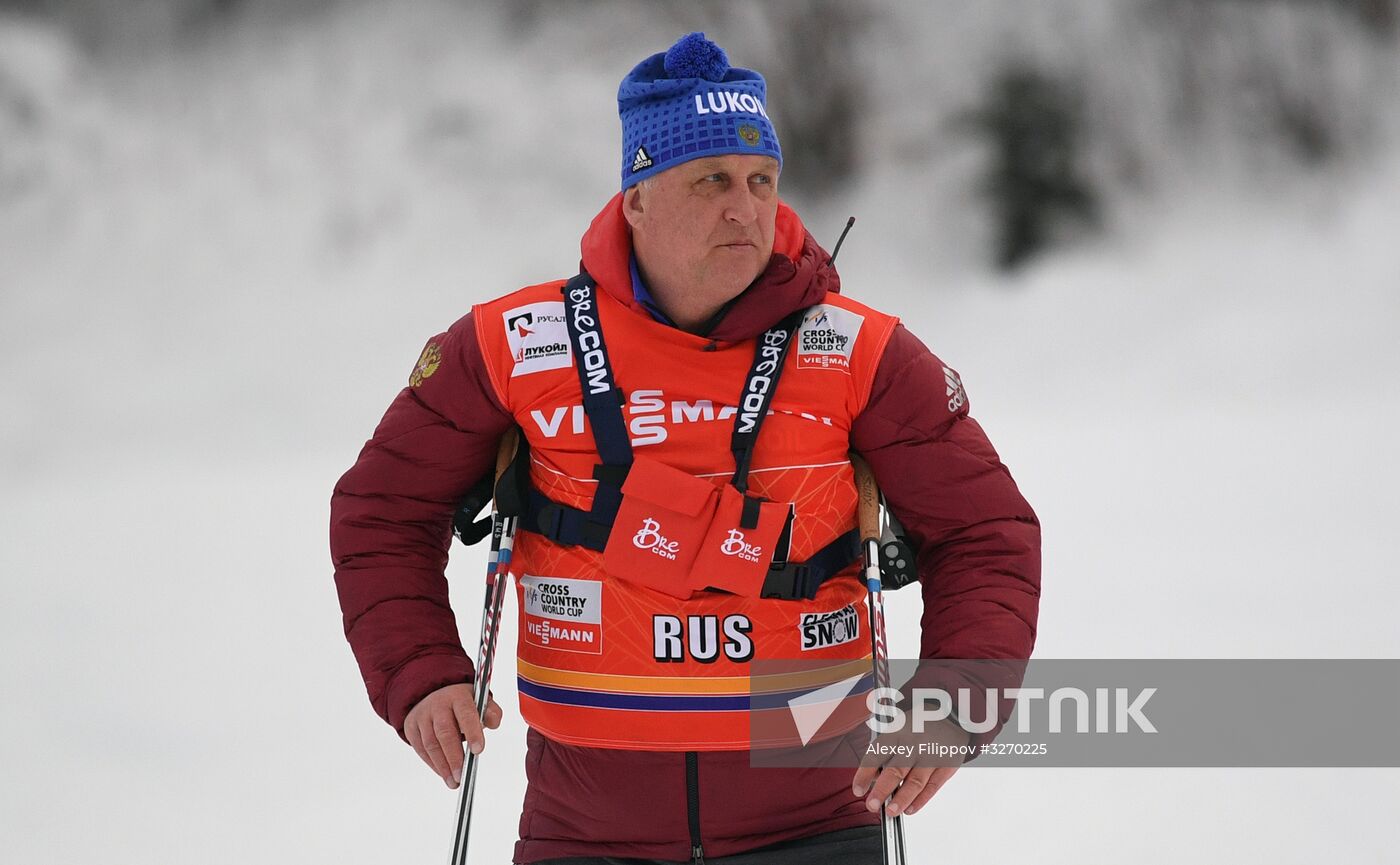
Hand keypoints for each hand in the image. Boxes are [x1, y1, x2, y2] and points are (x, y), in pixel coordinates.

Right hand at [403, 683, 502, 788]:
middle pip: (445, 732)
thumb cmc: (461, 703)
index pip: (466, 713)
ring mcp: (422, 716)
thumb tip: (493, 723)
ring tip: (454, 781)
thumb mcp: (480, 701)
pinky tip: (444, 774)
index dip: (472, 732)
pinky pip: (421, 749)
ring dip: (442, 766)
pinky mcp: (412, 727)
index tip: (478, 750)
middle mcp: (438, 704)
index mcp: (458, 696)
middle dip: (454, 756)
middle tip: (462, 775)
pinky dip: (433, 764)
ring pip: (431, 743)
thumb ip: (491, 712)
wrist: (434, 694)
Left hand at [851, 719, 968, 816]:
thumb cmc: (918, 724)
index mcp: (897, 732)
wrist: (952, 714)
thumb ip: (884, 752)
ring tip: (891, 812)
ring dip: (902, 800)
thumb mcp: (897, 728)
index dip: (864, 774)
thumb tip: (871, 778)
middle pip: (896, 770)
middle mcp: (914, 744)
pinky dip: (921, 800)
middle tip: (872, 805)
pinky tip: (910, 809)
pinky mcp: (947, 765)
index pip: (877, 754)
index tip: (857, 790)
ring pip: (915, 782)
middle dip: (881, 791)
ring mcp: (932, 755)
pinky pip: (933, 787)